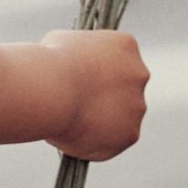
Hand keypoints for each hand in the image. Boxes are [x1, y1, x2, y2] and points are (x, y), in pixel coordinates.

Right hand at [37, 28, 149, 160]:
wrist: (51, 90)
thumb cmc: (48, 64)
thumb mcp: (61, 44)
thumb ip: (76, 57)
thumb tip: (67, 68)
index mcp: (125, 46)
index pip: (116, 63)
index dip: (94, 76)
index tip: (77, 86)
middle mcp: (139, 73)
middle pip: (124, 91)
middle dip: (104, 100)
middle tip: (76, 109)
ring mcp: (137, 104)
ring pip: (121, 119)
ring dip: (102, 124)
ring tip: (71, 125)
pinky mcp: (131, 133)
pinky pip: (114, 142)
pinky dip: (97, 144)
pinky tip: (75, 137)